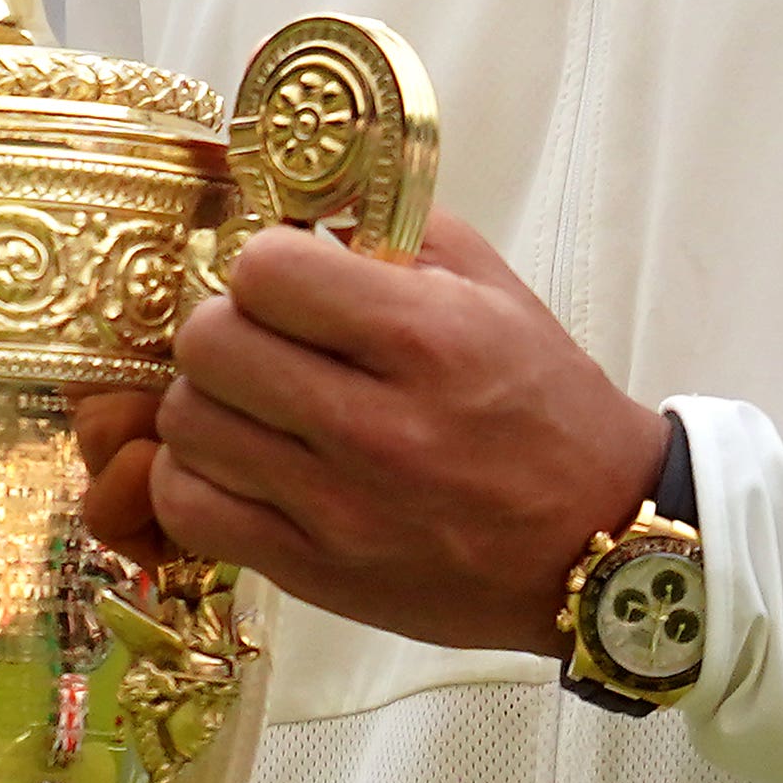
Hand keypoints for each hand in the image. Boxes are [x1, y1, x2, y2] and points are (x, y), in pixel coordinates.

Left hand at [71, 215, 671, 653]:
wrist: (595, 541)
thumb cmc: (541, 406)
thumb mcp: (491, 289)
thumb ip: (393, 230)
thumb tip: (294, 209)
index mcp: (425, 338)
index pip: (266, 270)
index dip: (265, 263)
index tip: (289, 281)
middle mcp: (378, 425)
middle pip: (209, 344)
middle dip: (224, 326)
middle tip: (258, 341)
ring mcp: (340, 508)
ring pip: (188, 425)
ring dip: (207, 402)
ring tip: (251, 405)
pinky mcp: (315, 573)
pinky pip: (189, 510)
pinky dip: (195, 480)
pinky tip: (239, 466)